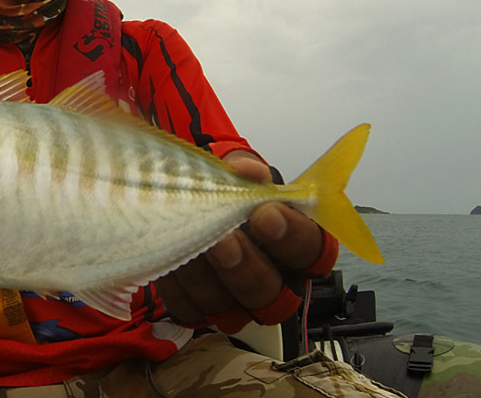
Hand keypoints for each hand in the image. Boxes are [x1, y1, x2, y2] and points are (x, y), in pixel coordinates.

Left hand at [154, 151, 323, 331]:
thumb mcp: (234, 171)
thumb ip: (243, 169)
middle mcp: (269, 281)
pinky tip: (169, 261)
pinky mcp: (197, 308)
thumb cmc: (222, 188)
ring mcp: (233, 301)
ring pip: (228, 308)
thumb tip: (250, 171)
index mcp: (292, 245)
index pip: (312, 250)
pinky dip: (177, 288)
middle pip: (271, 293)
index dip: (293, 236)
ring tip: (191, 246)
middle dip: (247, 266)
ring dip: (207, 278)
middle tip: (226, 238)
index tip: (267, 212)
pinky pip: (189, 310)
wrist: (183, 197)